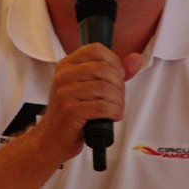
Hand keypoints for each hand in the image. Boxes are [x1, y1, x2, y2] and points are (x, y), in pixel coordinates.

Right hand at [34, 43, 142, 162]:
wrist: (51, 139)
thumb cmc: (72, 113)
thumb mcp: (88, 88)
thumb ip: (113, 72)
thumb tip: (137, 59)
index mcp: (66, 65)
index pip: (95, 49)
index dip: (114, 61)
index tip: (118, 77)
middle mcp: (63, 76)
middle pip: (103, 69)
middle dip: (119, 85)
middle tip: (118, 98)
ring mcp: (64, 93)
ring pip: (105, 88)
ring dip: (118, 101)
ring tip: (116, 109)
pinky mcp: (70, 111)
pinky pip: (102, 107)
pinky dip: (114, 112)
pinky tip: (113, 116)